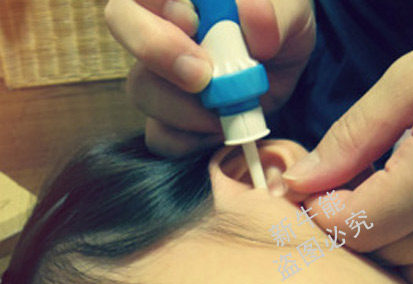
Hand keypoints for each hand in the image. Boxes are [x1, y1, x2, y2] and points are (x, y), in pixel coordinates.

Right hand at [104, 0, 315, 155]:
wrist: (282, 75)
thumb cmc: (279, 29)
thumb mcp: (291, 14)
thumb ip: (276, 14)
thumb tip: (253, 22)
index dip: (159, 4)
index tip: (192, 22)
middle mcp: (159, 25)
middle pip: (121, 21)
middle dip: (157, 50)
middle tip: (202, 76)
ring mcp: (157, 74)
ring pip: (141, 87)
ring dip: (186, 107)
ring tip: (229, 109)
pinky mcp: (167, 119)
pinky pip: (159, 135)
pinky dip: (190, 140)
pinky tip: (219, 130)